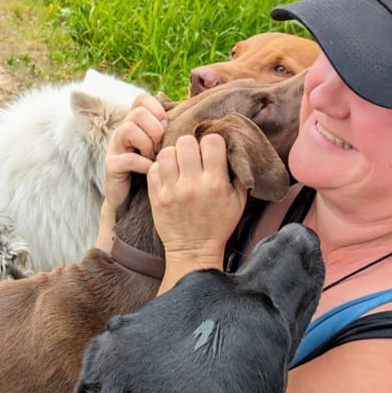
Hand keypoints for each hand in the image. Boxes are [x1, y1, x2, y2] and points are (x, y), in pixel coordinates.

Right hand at [95, 92, 166, 249]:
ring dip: (147, 143)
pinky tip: (150, 170)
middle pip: (138, 112)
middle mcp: (123, 132)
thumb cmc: (157, 173)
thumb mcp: (166, 148)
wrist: (134, 202)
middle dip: (155, 129)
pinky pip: (128, 157)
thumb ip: (173, 131)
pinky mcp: (111, 166)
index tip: (168, 127)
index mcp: (136, 124)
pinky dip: (143, 164)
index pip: (142, 99)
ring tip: (153, 158)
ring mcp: (115, 148)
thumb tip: (196, 116)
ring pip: (129, 128)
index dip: (157, 109)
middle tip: (161, 146)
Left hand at [147, 133, 247, 291]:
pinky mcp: (156, 198)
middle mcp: (192, 185)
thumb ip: (238, 174)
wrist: (194, 251)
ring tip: (179, 164)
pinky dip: (160, 168)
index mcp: (215, 183)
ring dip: (174, 155)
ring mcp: (171, 191)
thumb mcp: (239, 201)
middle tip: (192, 156)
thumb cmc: (218, 225)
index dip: (212, 142)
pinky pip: (153, 169)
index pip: (211, 141)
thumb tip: (234, 149)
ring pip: (166, 153)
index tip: (211, 151)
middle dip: (191, 145)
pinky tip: (168, 175)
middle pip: (186, 142)